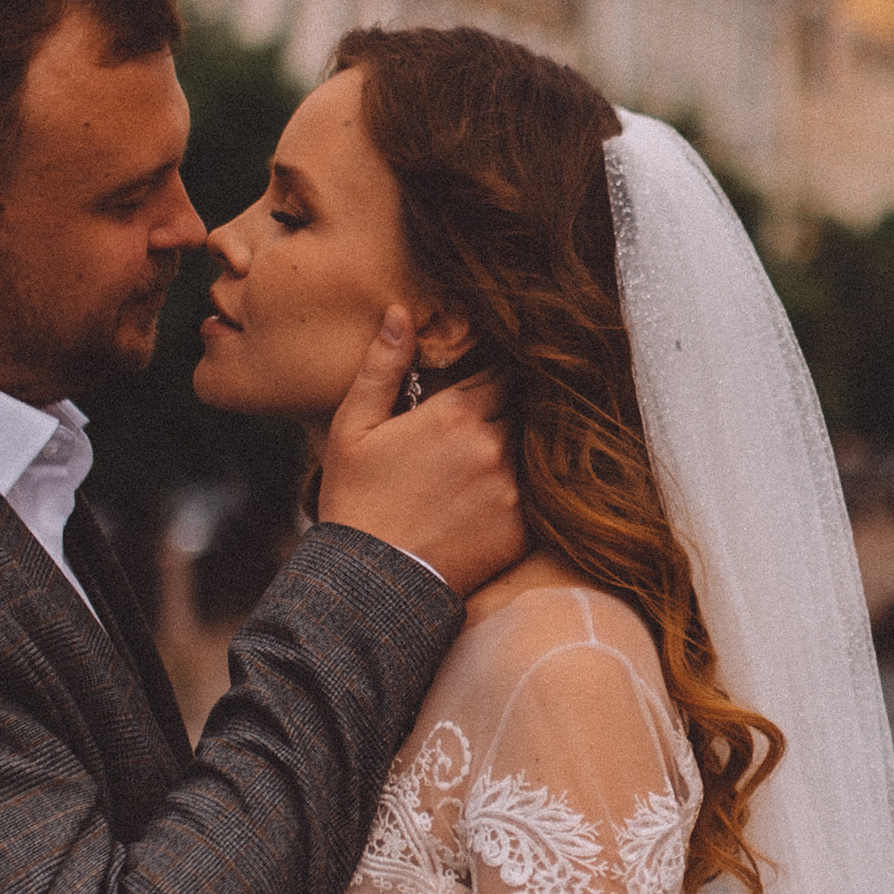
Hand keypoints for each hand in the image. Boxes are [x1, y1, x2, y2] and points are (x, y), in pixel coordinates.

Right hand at [319, 310, 524, 594]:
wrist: (371, 581)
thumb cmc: (356, 500)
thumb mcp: (353, 426)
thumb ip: (382, 367)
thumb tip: (399, 312)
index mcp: (456, 415)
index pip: (502, 373)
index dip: (499, 374)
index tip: (494, 378)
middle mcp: (493, 446)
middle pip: (524, 409)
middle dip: (514, 408)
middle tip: (502, 415)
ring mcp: (512, 489)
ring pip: (534, 449)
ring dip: (523, 446)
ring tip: (500, 456)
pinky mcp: (522, 528)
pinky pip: (539, 494)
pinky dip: (529, 488)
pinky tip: (503, 494)